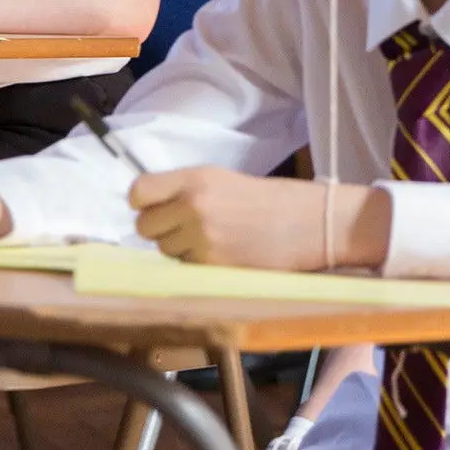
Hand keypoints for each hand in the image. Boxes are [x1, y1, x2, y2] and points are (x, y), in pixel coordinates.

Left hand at [130, 166, 339, 269]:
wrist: (311, 224)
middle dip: (162, 231)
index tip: (155, 209)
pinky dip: (198, 267)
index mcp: (196, 179)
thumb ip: (185, 191)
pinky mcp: (212, 268)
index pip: (138, 192)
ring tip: (213, 243)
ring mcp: (201, 240)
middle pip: (145, 227)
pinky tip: (224, 257)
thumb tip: (151, 209)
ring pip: (165, 252)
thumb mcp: (224, 181)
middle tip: (188, 230)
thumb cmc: (271, 201)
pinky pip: (185, 270)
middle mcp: (192, 206)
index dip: (143, 205)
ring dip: (181, 251)